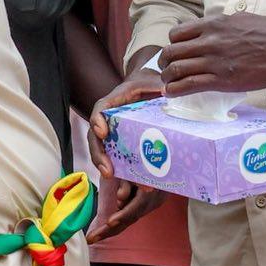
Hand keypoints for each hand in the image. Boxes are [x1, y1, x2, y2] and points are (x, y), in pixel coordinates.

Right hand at [85, 69, 169, 243]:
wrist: (151, 88)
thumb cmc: (151, 83)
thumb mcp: (155, 81)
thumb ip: (159, 85)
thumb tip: (168, 91)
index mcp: (112, 103)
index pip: (99, 110)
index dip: (97, 121)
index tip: (102, 131)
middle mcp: (108, 121)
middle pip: (96, 139)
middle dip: (100, 156)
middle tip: (108, 171)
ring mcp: (114, 135)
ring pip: (104, 153)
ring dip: (110, 169)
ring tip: (121, 183)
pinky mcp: (124, 145)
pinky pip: (120, 159)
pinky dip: (126, 173)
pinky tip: (138, 185)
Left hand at [161, 13, 265, 94]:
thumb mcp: (243, 19)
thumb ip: (222, 24)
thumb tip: (210, 28)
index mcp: (214, 24)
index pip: (176, 33)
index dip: (172, 44)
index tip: (176, 53)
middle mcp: (210, 40)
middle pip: (170, 52)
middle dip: (164, 62)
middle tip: (167, 70)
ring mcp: (215, 60)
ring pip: (175, 69)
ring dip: (167, 79)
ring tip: (169, 84)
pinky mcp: (223, 80)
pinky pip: (187, 85)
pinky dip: (174, 90)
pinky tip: (172, 94)